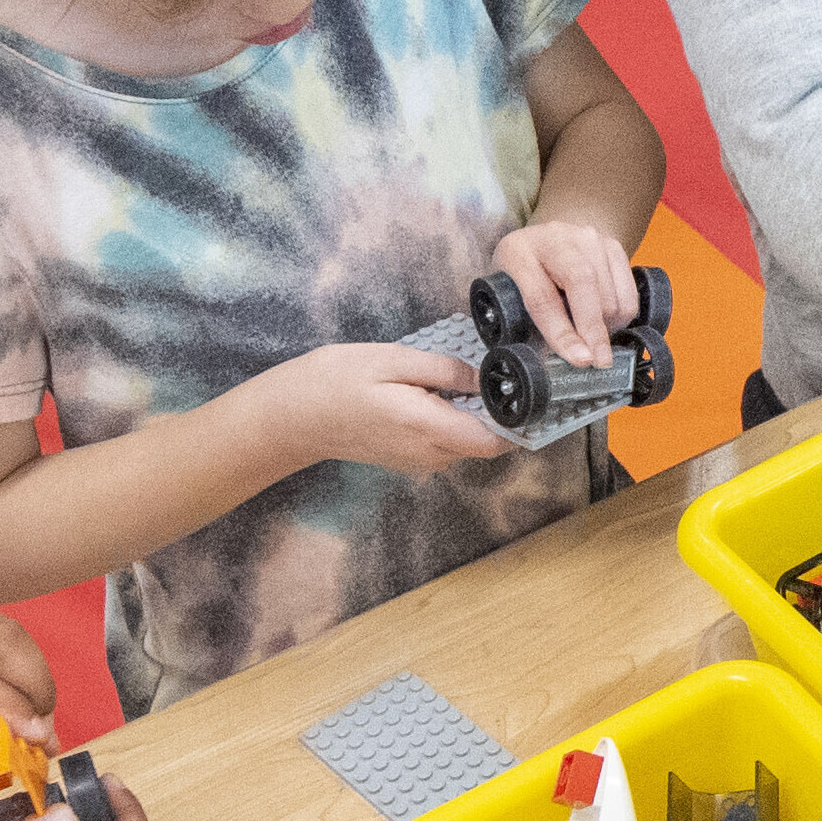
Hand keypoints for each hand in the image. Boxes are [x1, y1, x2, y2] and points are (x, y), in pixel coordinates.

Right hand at [247, 342, 515, 474]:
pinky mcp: (408, 458)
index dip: (519, 419)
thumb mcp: (392, 360)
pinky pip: (445, 442)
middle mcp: (429, 453)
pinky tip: (434, 392)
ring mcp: (419, 461)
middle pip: (487, 442)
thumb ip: (444, 370)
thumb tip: (486, 376)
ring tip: (461, 377)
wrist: (293, 416)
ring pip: (466, 442)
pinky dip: (451, 420)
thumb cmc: (335, 382)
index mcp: (429, 428)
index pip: (497, 440)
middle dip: (499, 412)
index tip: (529, 389)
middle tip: (499, 372)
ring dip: (473, 415)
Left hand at [485, 217, 638, 365]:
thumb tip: (548, 365)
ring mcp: (588, 238)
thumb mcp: (510, 296)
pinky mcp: (613, 246)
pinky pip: (628, 292)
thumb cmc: (524, 275)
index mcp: (518, 252)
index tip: (579, 359)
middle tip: (599, 361)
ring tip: (594, 339)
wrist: (547, 240)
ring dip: (608, 325)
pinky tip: (606, 323)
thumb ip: (524, 323)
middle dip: (594, 330)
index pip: (542, 296)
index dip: (561, 332)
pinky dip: (622, 316)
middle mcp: (555, 238)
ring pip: (610, 290)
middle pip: (583, 284)